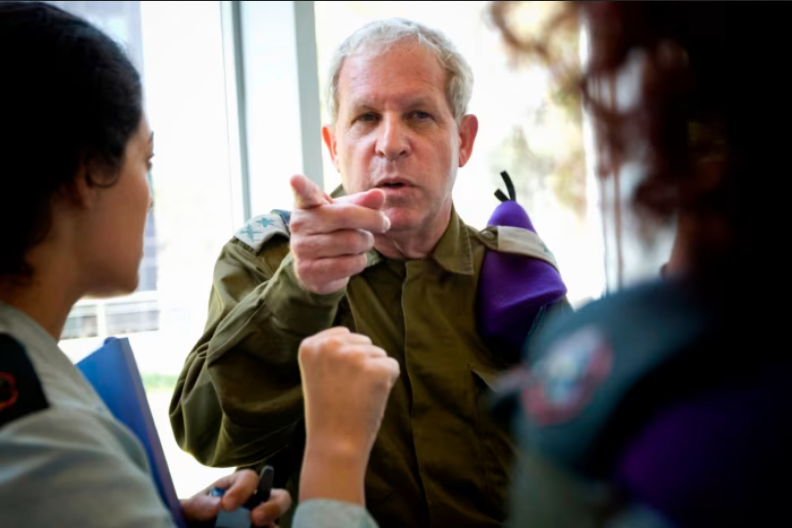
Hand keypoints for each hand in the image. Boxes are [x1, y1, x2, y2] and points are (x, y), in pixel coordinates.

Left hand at [181, 469, 291, 526]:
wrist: (194, 527)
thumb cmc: (193, 516)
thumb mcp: (190, 509)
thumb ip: (200, 505)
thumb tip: (218, 505)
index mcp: (238, 486)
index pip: (250, 479)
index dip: (242, 490)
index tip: (227, 505)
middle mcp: (257, 503)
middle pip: (280, 498)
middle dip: (272, 507)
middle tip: (255, 519)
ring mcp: (262, 524)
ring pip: (277, 524)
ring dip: (271, 527)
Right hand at [289, 174, 389, 294]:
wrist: (318, 267)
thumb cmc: (335, 231)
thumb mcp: (348, 212)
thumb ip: (364, 202)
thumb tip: (380, 194)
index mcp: (307, 204)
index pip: (304, 194)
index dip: (300, 186)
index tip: (295, 178)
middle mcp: (299, 224)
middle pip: (346, 216)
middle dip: (373, 220)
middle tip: (383, 223)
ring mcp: (301, 249)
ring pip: (352, 242)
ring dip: (366, 243)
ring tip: (362, 242)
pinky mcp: (309, 271)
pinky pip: (348, 265)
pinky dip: (359, 262)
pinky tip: (353, 259)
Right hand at [298, 327, 399, 504]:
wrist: (334, 445)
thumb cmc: (327, 413)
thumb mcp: (317, 374)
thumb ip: (332, 353)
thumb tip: (359, 340)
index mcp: (310, 346)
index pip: (343, 336)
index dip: (345, 361)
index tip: (334, 382)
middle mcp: (331, 346)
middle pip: (363, 343)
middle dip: (362, 364)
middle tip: (347, 393)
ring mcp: (354, 356)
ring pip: (379, 355)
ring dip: (374, 374)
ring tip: (356, 398)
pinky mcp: (377, 369)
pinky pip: (392, 367)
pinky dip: (387, 384)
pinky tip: (370, 400)